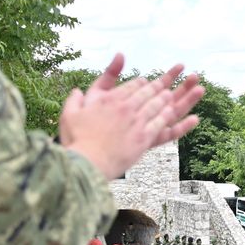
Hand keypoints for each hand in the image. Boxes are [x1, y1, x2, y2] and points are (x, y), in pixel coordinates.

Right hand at [60, 55, 204, 178]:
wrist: (88, 163)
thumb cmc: (76, 140)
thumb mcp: (70, 114)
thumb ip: (75, 99)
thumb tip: (76, 90)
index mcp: (110, 100)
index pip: (132, 86)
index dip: (140, 82)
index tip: (145, 81)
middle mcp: (127, 108)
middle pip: (147, 93)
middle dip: (159, 85)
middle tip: (166, 83)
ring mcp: (137, 123)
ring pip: (157, 106)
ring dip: (166, 99)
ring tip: (172, 95)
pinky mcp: (145, 138)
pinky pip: (161, 124)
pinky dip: (170, 117)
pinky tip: (174, 114)